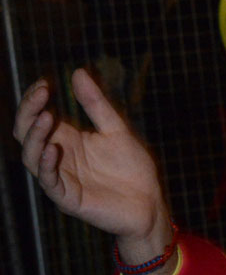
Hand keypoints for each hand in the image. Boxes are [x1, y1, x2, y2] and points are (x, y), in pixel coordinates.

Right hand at [14, 69, 171, 258]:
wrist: (150, 203)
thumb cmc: (133, 168)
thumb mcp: (116, 129)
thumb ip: (96, 105)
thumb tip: (77, 72)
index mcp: (66, 140)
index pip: (36, 118)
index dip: (34, 101)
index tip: (44, 83)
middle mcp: (58, 158)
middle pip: (26, 135)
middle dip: (28, 112)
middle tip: (41, 93)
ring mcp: (61, 179)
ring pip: (32, 158)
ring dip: (35, 137)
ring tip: (46, 116)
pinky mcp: (68, 199)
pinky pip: (49, 182)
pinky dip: (48, 165)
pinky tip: (53, 148)